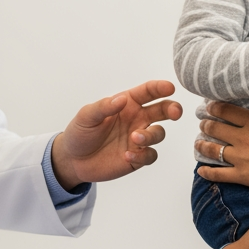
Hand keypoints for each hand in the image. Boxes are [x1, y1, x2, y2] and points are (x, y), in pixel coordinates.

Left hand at [50, 80, 182, 190]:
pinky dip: (143, 155)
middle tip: (175, 112)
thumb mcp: (86, 116)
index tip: (170, 88)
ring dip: (151, 135)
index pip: (148, 92)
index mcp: (127, 104)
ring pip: (158, 133)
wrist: (73, 160)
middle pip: (162, 110)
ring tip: (134, 137)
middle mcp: (137, 119)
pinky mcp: (137, 157)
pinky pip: (150, 155)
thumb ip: (104, 107)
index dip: (160, 88)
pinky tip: (127, 155)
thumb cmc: (80, 132)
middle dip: (172, 109)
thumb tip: (121, 99)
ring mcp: (138, 138)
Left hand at [196, 93, 248, 198]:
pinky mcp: (243, 176)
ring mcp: (242, 158)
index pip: (226, 111)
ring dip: (202, 145)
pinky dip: (208, 172)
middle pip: (215, 128)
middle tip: (203, 123)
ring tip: (198, 142)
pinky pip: (219, 174)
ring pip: (213, 150)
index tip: (209, 106)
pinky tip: (202, 170)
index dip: (214, 107)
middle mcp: (244, 138)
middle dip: (206, 124)